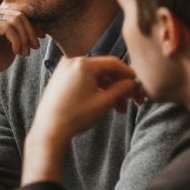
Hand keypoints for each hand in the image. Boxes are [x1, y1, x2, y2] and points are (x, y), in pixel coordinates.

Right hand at [0, 7, 42, 111]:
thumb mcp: (14, 42)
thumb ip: (22, 31)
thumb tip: (42, 22)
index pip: (21, 13)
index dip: (33, 25)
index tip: (41, 38)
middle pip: (20, 14)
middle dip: (30, 32)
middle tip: (34, 47)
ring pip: (16, 20)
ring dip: (24, 38)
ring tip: (25, 52)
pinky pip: (8, 27)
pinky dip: (16, 41)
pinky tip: (16, 52)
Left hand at [23, 56, 140, 184]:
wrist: (50, 128)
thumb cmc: (76, 115)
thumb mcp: (104, 102)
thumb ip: (121, 89)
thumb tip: (133, 83)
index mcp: (83, 64)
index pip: (114, 63)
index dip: (129, 74)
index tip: (139, 85)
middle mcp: (73, 61)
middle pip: (104, 70)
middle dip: (120, 86)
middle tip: (134, 101)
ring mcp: (65, 69)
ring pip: (95, 77)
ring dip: (109, 90)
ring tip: (120, 109)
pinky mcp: (60, 78)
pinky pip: (84, 80)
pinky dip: (96, 89)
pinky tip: (106, 104)